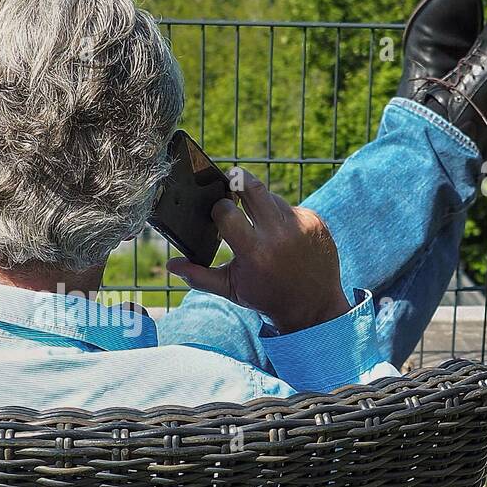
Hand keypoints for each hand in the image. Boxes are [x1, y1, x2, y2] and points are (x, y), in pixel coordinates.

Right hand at [166, 168, 351, 334]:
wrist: (313, 307)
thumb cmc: (266, 296)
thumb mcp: (231, 289)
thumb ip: (199, 276)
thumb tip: (171, 265)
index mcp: (254, 251)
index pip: (226, 211)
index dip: (218, 208)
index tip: (218, 213)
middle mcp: (279, 235)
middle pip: (252, 186)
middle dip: (237, 179)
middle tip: (229, 181)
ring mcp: (301, 225)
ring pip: (271, 196)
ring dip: (260, 203)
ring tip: (258, 223)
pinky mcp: (315, 220)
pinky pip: (290, 207)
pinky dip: (281, 216)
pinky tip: (282, 235)